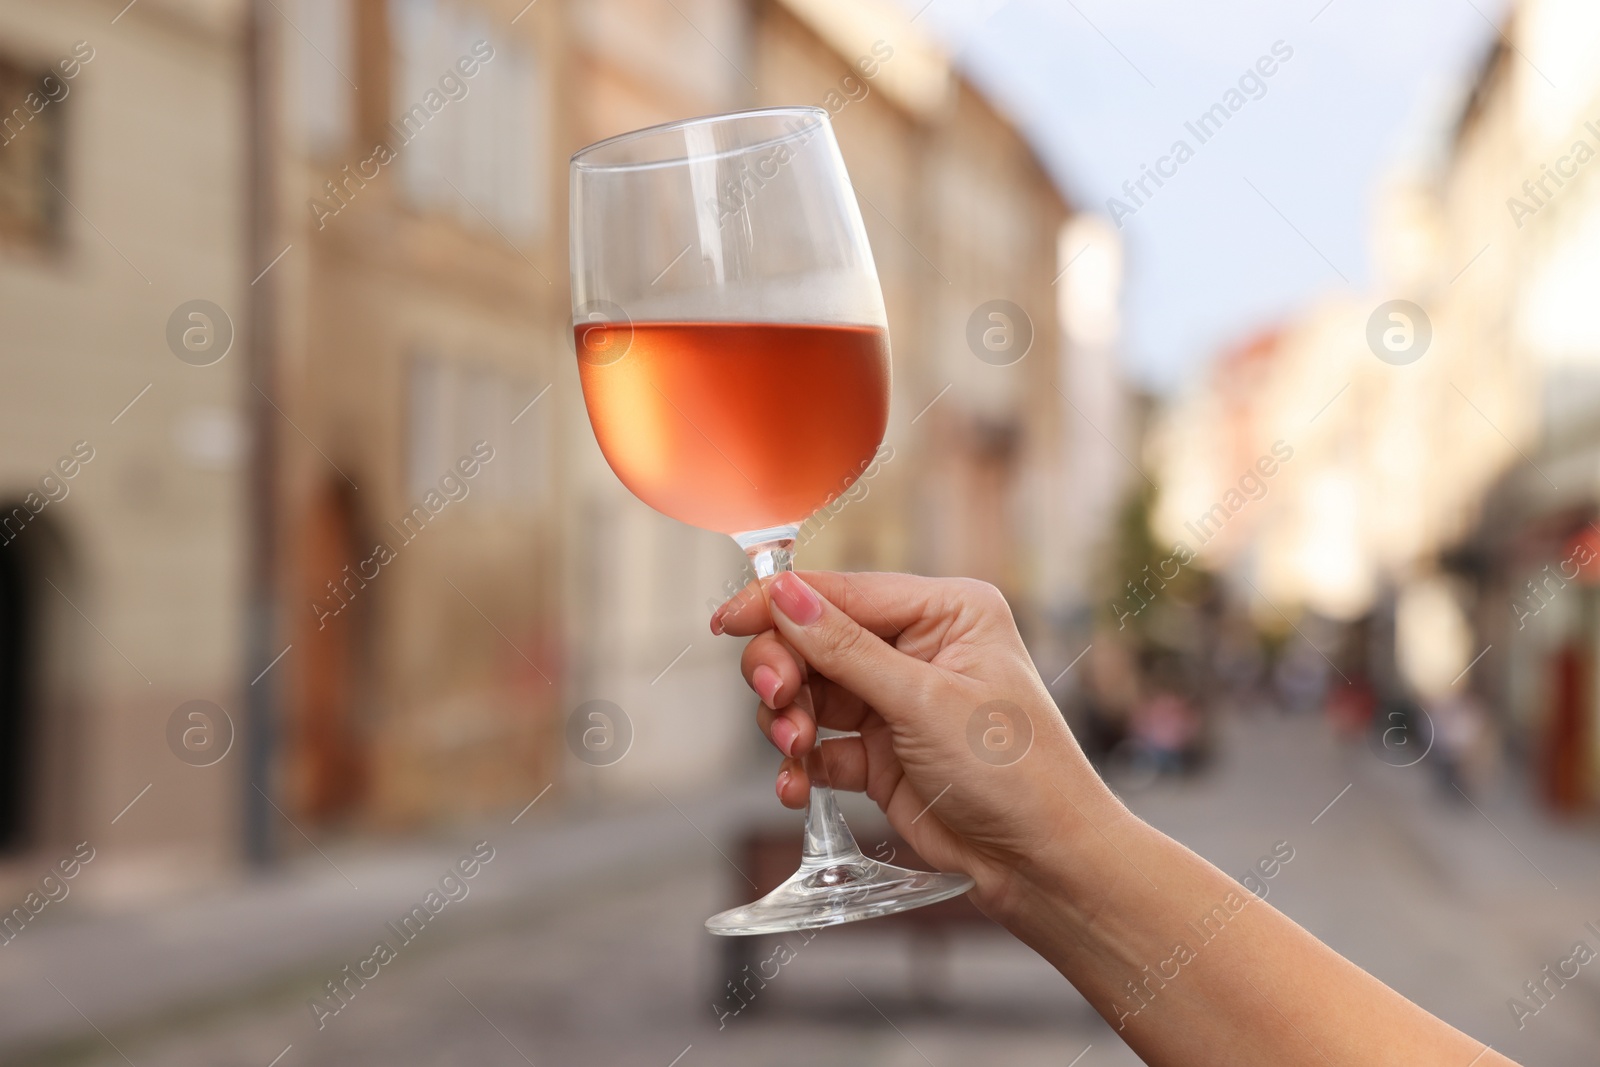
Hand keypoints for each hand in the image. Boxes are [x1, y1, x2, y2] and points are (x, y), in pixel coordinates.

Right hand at [711, 570, 1123, 916]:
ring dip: (788, 722)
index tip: (727, 621)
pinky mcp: (881, 753)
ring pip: (807, 693)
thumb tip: (784, 595)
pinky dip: (799, 764)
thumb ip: (845, 650)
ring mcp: (896, 701)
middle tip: (778, 703)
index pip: (842, 591)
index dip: (778, 604)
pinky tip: (795, 784)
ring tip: (797, 752)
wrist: (1043, 864)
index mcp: (946, 611)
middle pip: (813, 639)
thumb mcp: (925, 702)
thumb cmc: (1017, 773)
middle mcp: (918, 647)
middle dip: (784, 672)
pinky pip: (818, 745)